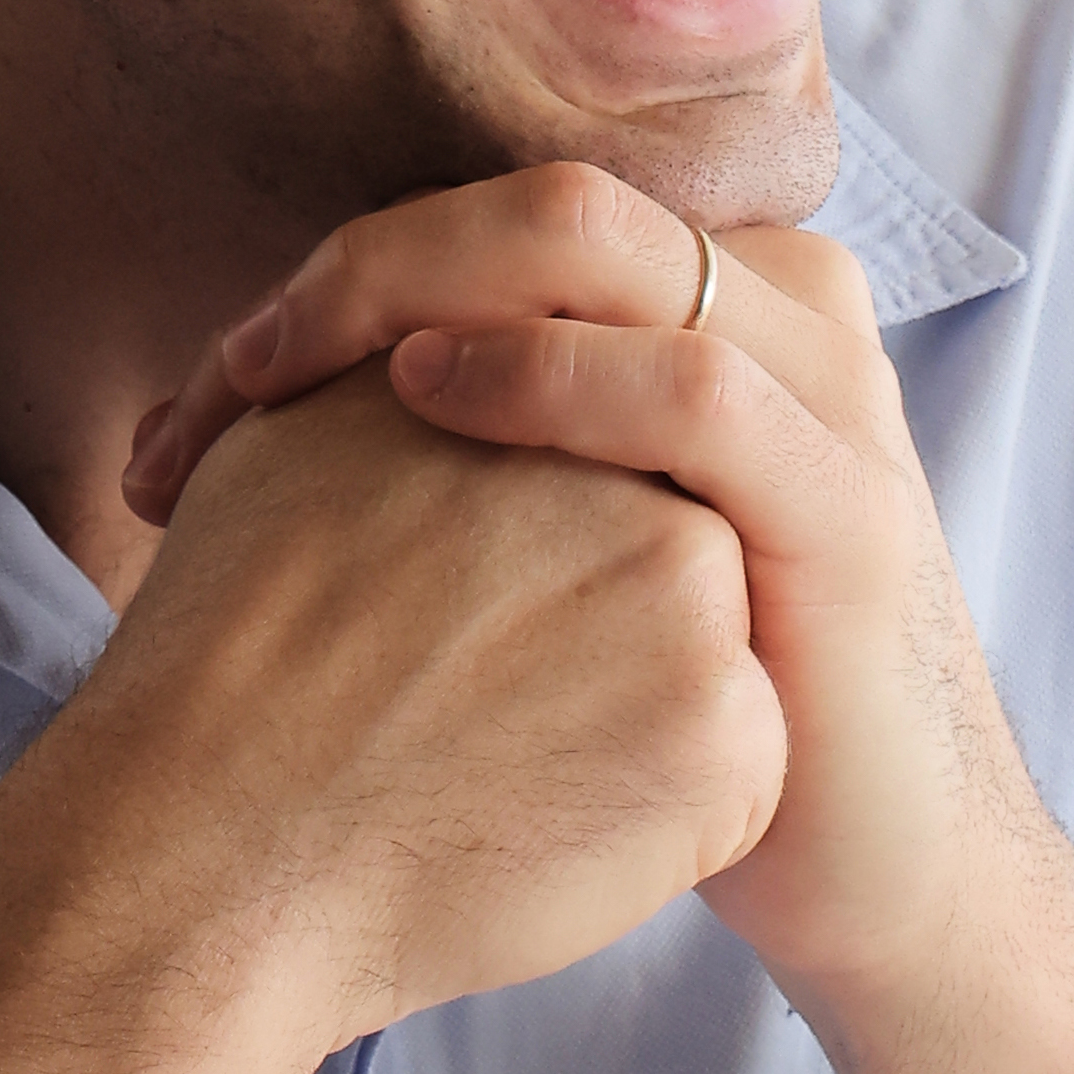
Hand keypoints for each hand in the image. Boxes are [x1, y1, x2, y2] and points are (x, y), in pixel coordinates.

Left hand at [123, 164, 1045, 1030]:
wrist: (876, 870)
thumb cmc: (678, 710)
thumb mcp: (569, 543)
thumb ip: (467, 444)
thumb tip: (246, 397)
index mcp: (718, 296)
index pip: (502, 221)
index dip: (338, 277)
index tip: (197, 405)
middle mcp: (782, 309)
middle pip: (538, 203)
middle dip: (355, 269)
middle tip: (225, 375)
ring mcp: (828, 396)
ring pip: (598, 244)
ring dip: (407, 290)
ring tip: (278, 373)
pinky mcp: (846, 509)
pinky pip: (690, 386)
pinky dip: (545, 371)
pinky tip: (422, 398)